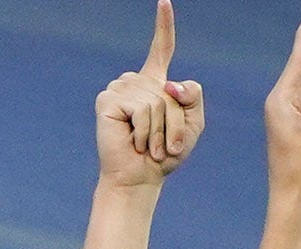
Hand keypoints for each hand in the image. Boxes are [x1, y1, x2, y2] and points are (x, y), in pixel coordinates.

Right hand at [96, 1, 204, 191]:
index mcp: (155, 83)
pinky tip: (134, 141)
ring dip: (159, 129)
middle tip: (163, 145)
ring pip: (156, 100)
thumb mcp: (193, 123)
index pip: (162, 48)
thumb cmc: (165, 155)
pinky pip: (140, 108)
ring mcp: (119, 88)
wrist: (140, 179)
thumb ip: (193, 96)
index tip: (164, 1)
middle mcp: (135, 82)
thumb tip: (169, 85)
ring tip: (149, 146)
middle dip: (173, 121)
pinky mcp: (107, 101)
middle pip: (170, 90)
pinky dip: (144, 130)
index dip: (164, 25)